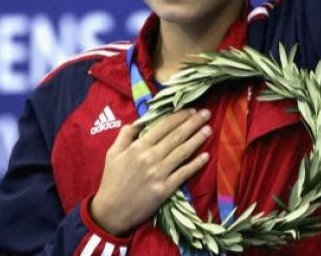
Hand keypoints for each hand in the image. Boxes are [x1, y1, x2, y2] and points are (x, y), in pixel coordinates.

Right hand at [90, 108, 211, 235]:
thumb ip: (125, 134)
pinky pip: (183, 174)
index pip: (163, 126)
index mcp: (138, 147)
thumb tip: (138, 122)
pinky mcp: (164, 189)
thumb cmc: (112, 180)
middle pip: (176, 136)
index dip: (178, 116)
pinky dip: (195, 164)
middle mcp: (150, 158)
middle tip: (206, 113)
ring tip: (209, 129)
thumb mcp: (112, 153)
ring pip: (182, 152)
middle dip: (193, 123)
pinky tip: (206, 156)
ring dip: (197, 139)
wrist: (112, 210)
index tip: (190, 110)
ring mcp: (158, 174)